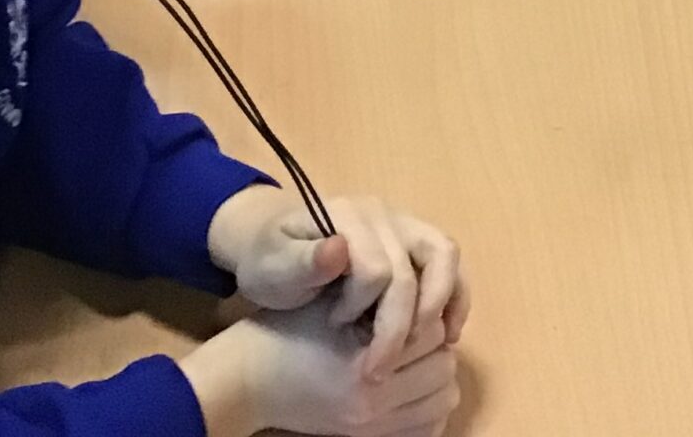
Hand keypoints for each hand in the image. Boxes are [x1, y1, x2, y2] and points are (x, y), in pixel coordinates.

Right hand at [186, 299, 460, 436]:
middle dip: (437, 342)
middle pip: (443, 368)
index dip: (427, 308)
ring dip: (438, 372)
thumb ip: (374, 287)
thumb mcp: (329, 299)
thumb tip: (417, 272)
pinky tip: (417, 381)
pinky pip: (428, 425)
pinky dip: (431, 402)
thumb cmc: (288, 329)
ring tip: (417, 351)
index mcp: (362, 368)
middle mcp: (372, 406)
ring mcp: (371, 428)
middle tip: (417, 322)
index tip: (412, 297)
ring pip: (444, 398)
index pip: (430, 333)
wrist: (248, 379)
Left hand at [210, 187, 468, 366]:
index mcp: (347, 214)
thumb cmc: (270, 262)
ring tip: (428, 347)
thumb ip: (303, 262)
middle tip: (379, 366)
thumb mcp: (271, 268)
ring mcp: (403, 224)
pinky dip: (455, 297)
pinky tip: (447, 333)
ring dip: (442, 305)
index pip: (378, 268)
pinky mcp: (415, 241)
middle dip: (402, 324)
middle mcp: (383, 213)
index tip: (335, 325)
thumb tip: (341, 249)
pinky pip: (449, 263)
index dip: (361, 307)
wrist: (273, 246)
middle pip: (418, 265)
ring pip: (445, 256)